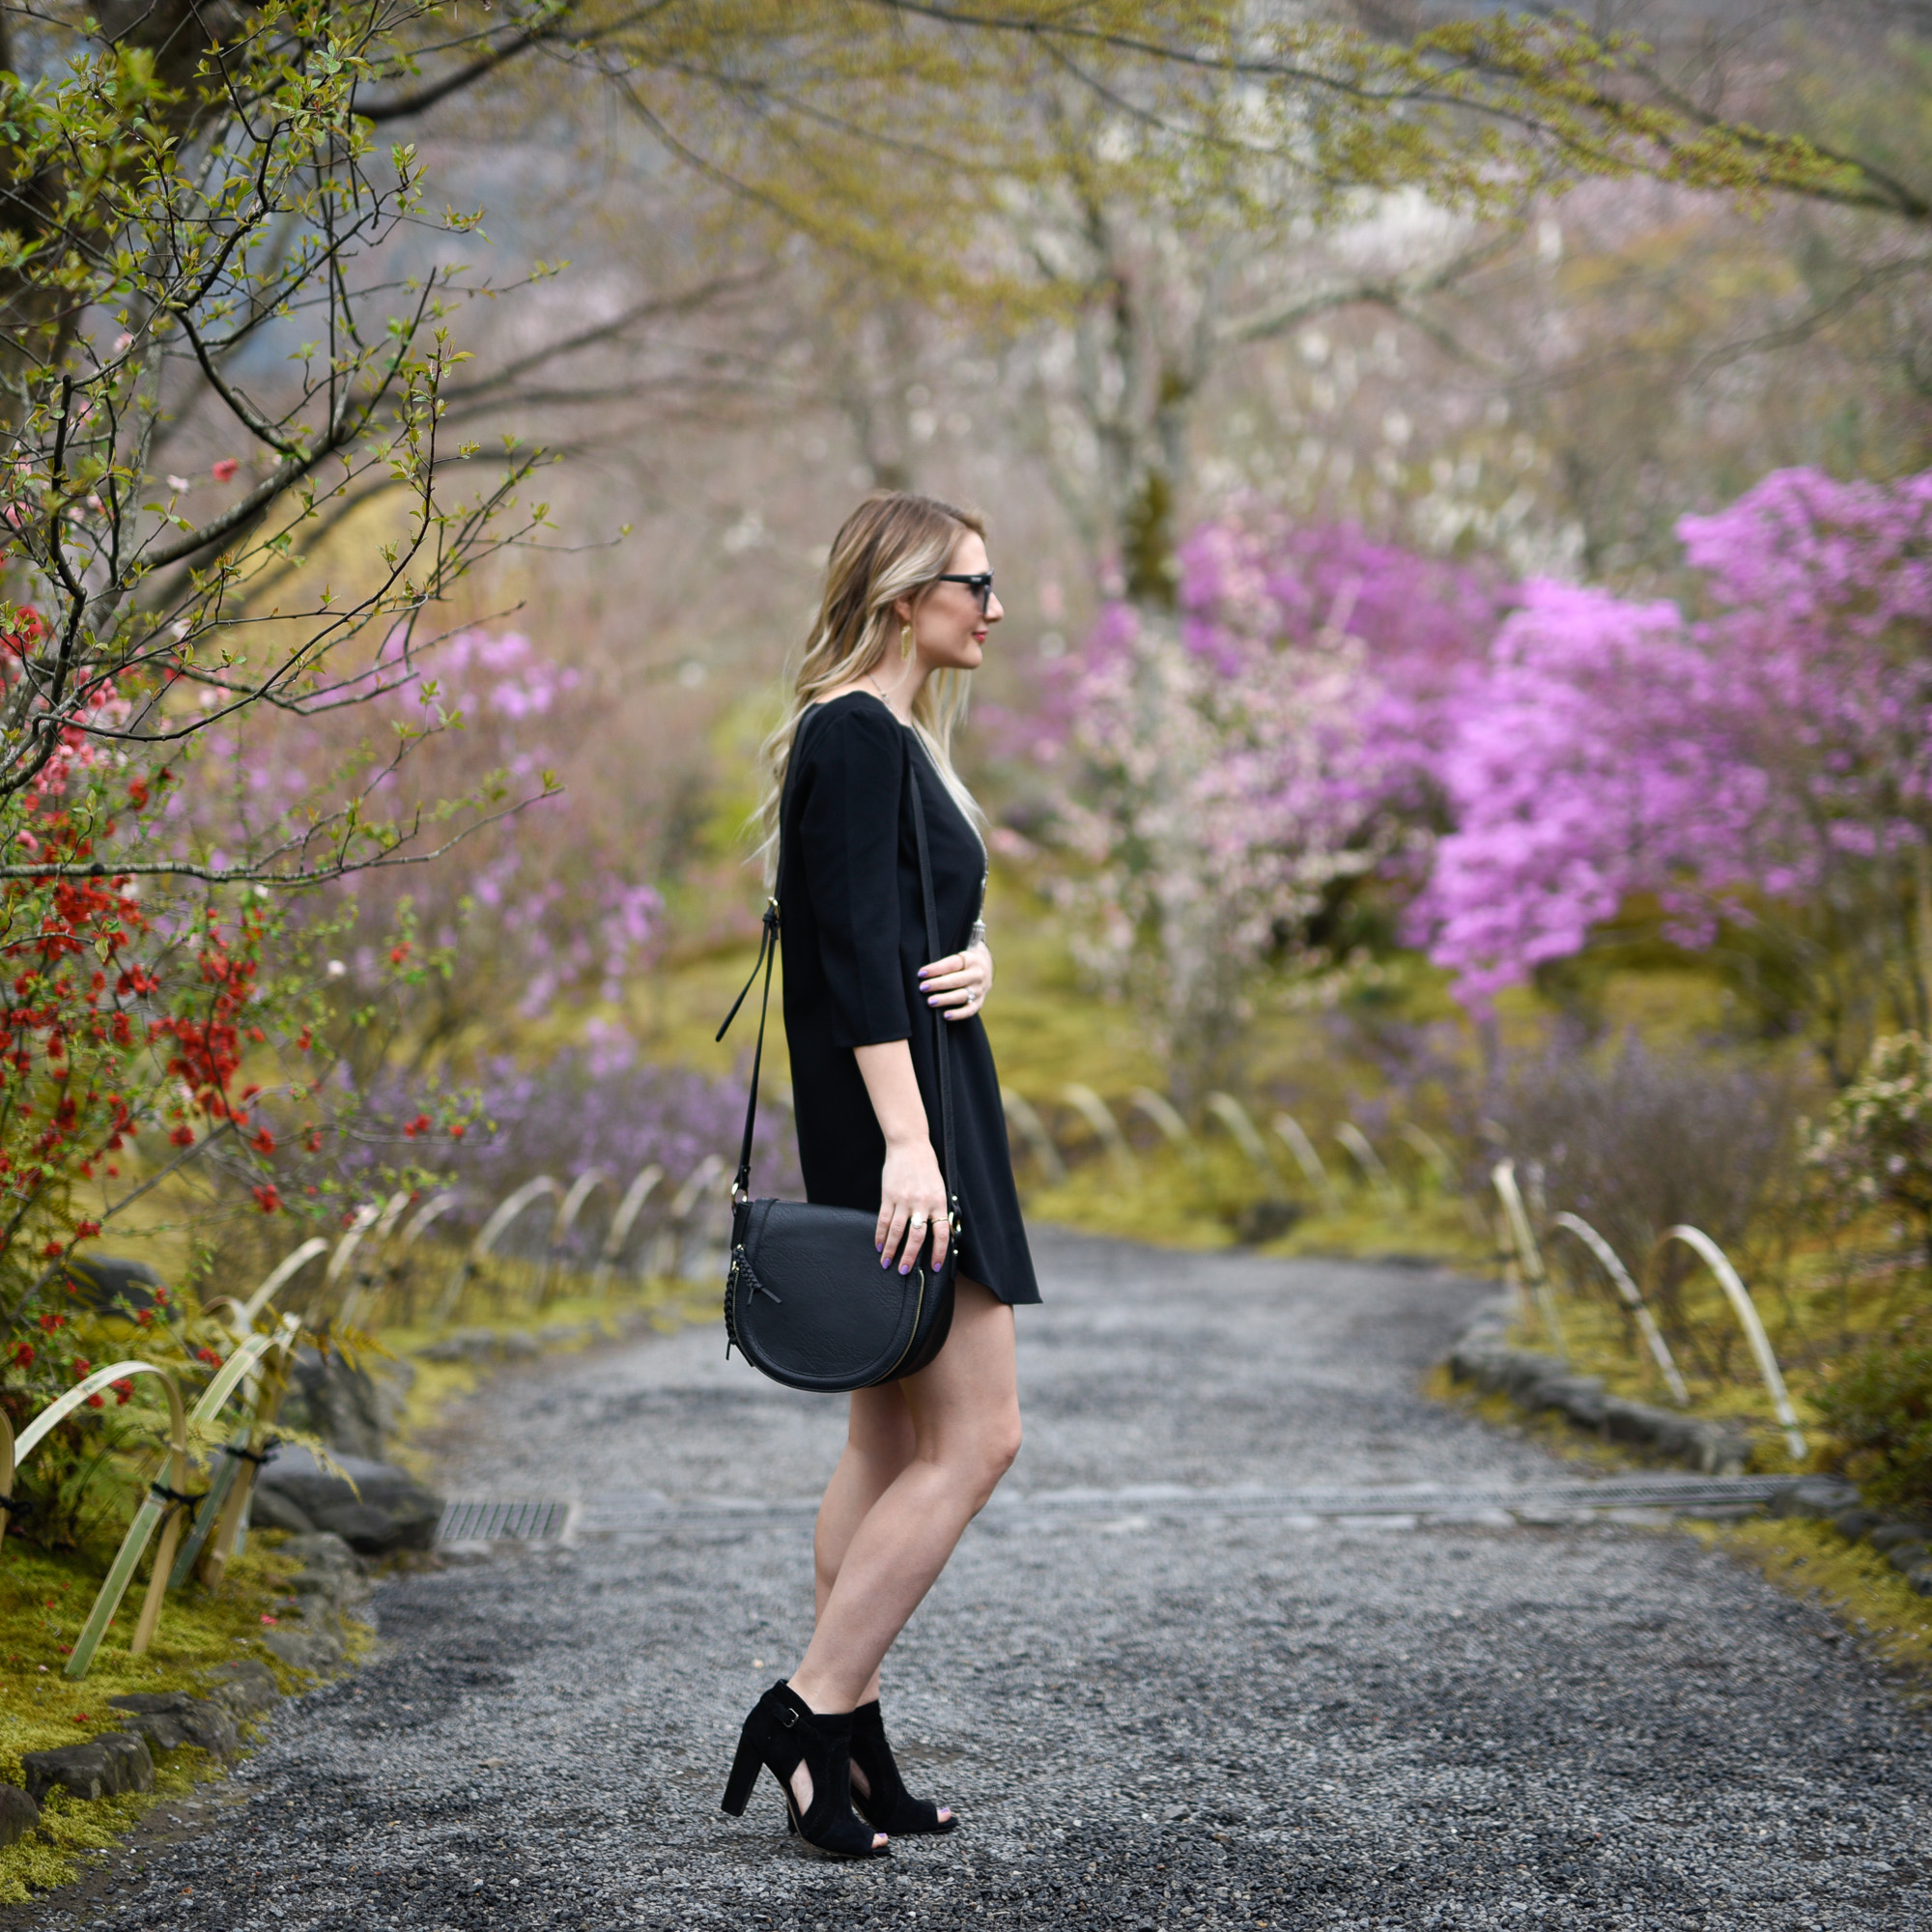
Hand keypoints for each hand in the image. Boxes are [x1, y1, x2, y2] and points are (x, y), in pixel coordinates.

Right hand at [876, 1136, 949, 1275]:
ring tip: (887, 1263)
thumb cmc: (927, 1167)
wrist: (909, 1146)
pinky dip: (880, 1235)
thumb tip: (940, 1233)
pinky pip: (883, 1220)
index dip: (939, 1253)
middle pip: (916, 1237)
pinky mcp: (888, 1196)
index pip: (941, 1233)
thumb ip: (938, 1209)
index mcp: (938, 1201)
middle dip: (910, 1257)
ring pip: (897, 1231)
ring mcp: (903, 1200)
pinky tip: (879, 1245)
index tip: (935, 1267)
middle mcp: (921, 1203)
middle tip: (905, 1271)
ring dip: (891, 1250)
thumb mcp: (939, 1187)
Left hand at [918, 939, 992, 1021]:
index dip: (936, 968)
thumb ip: (946, 959)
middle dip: (938, 984)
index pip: (952, 964)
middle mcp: (977, 974)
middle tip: (922, 987)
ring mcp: (980, 989)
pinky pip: (969, 1010)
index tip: (921, 973)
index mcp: (971, 959)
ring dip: (945, 999)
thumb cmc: (964, 959)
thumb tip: (924, 970)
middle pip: (956, 980)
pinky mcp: (980, 1002)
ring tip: (930, 1001)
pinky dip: (958, 1014)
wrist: (986, 966)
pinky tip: (945, 1016)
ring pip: (962, 995)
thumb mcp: (960, 951)